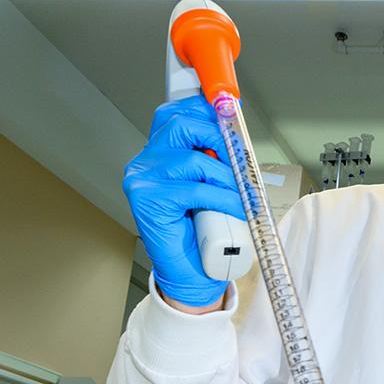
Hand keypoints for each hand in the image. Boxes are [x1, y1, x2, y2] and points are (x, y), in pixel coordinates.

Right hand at [123, 95, 245, 306]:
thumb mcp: (211, 187)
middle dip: (217, 137)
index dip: (202, 109)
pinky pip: (196, 189)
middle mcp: (144, 163)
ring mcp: (142, 180)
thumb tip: (237, 137)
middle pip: (180, 125)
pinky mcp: (149, 200)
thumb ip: (214, 160)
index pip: (174, 114)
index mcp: (157, 153)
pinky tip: (235, 208)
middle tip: (239, 158)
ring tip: (241, 195)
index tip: (229, 113)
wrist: (191, 273)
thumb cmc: (202, 231)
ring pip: (194, 160)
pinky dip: (223, 198)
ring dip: (227, 177)